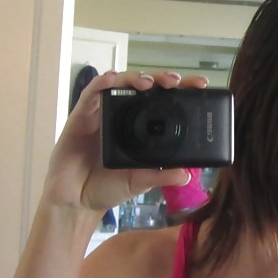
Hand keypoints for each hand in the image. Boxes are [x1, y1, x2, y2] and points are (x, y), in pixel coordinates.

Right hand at [43, 70, 208, 212]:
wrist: (76, 201)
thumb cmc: (107, 187)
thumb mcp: (139, 182)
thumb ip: (160, 176)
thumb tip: (187, 174)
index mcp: (141, 128)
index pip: (165, 102)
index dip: (182, 91)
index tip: (201, 86)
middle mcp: (123, 115)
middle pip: (146, 87)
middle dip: (162, 79)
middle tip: (178, 82)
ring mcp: (103, 113)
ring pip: (120, 83)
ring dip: (135, 77)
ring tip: (149, 82)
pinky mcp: (82, 115)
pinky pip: (91, 93)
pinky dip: (102, 82)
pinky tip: (112, 79)